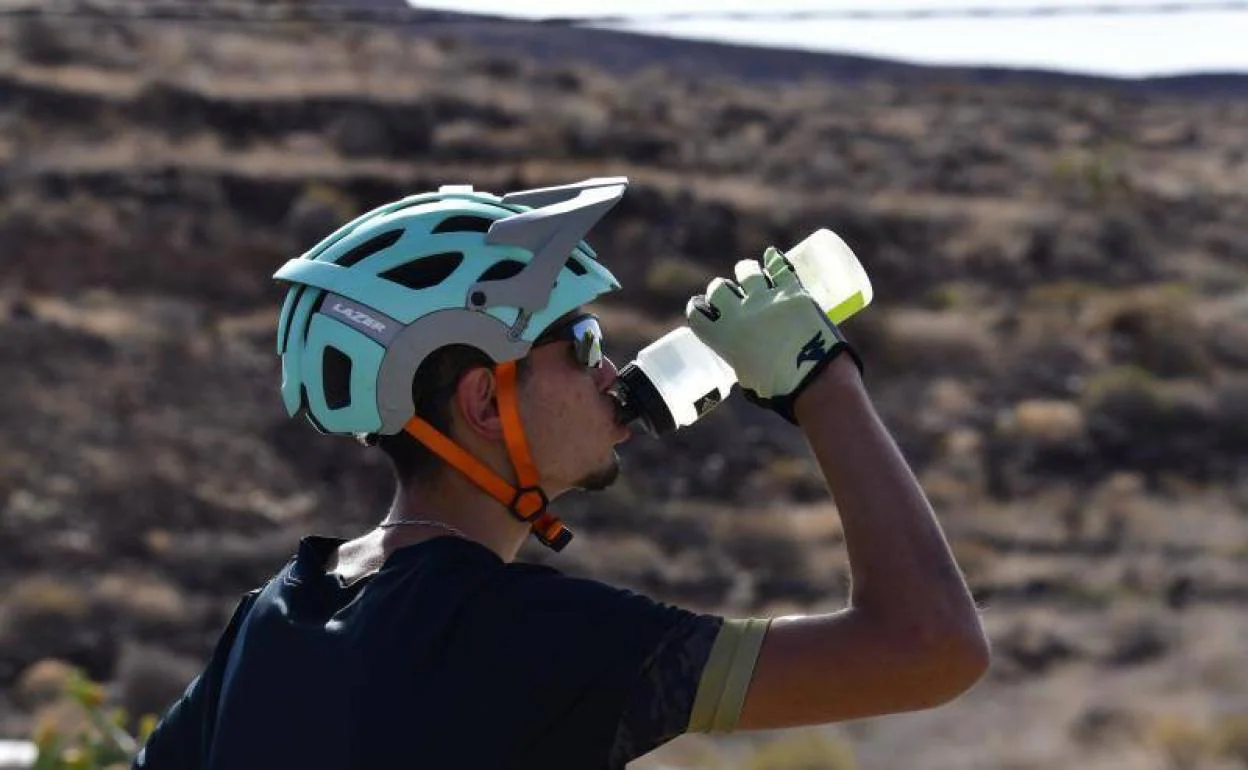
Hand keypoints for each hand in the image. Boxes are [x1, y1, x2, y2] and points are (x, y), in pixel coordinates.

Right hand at [686, 247, 861, 423]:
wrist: (815, 381)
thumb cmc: (781, 389)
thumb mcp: (748, 379)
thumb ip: (740, 360)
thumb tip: (744, 353)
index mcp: (723, 338)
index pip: (697, 314)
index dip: (698, 308)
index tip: (702, 306)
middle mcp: (739, 314)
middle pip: (719, 289)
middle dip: (720, 289)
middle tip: (728, 292)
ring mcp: (766, 300)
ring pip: (747, 272)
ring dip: (745, 270)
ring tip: (747, 271)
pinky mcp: (792, 292)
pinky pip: (779, 267)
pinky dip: (774, 259)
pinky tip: (772, 256)